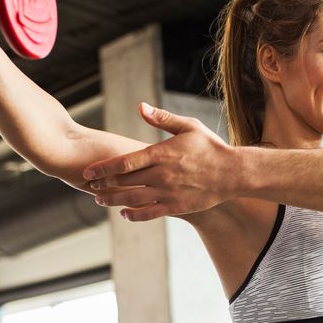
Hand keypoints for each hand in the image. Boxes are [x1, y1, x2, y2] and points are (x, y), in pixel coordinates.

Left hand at [84, 103, 238, 219]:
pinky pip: (150, 213)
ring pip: (133, 199)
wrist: (233, 173)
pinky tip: (124, 213)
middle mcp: (162, 175)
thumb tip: (140, 107)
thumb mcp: (189, 126)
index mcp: (162, 154)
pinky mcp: (177, 206)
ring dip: (113, 200)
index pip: (125, 162)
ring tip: (100, 199)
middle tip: (90, 185)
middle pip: (124, 182)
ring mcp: (169, 193)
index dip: (103, 168)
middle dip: (104, 184)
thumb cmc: (211, 147)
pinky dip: (134, 215)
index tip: (88, 171)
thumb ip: (162, 119)